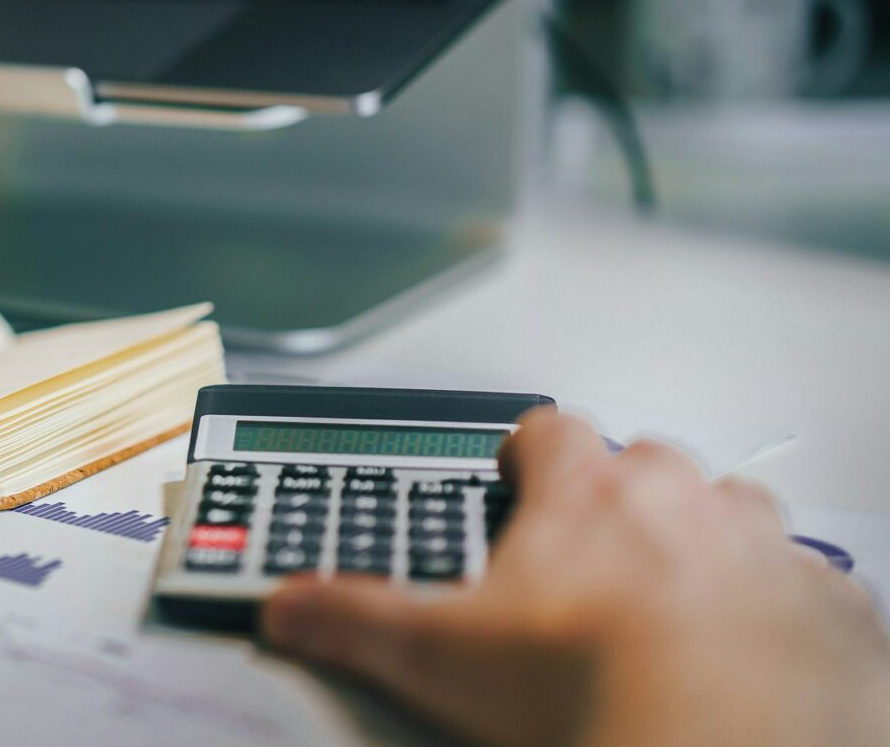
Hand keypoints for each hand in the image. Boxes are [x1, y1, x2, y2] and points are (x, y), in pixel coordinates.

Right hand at [261, 410, 889, 746]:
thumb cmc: (595, 689)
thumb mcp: (441, 657)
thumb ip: (354, 617)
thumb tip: (288, 605)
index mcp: (588, 496)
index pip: (548, 430)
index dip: (528, 453)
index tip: (515, 480)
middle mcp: (683, 502)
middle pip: (648, 463)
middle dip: (623, 498)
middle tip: (590, 562)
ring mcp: (765, 550)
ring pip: (736, 511)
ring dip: (710, 540)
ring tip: (675, 602)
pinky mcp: (831, 610)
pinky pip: (809, 584)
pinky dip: (781, 607)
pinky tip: (749, 652)